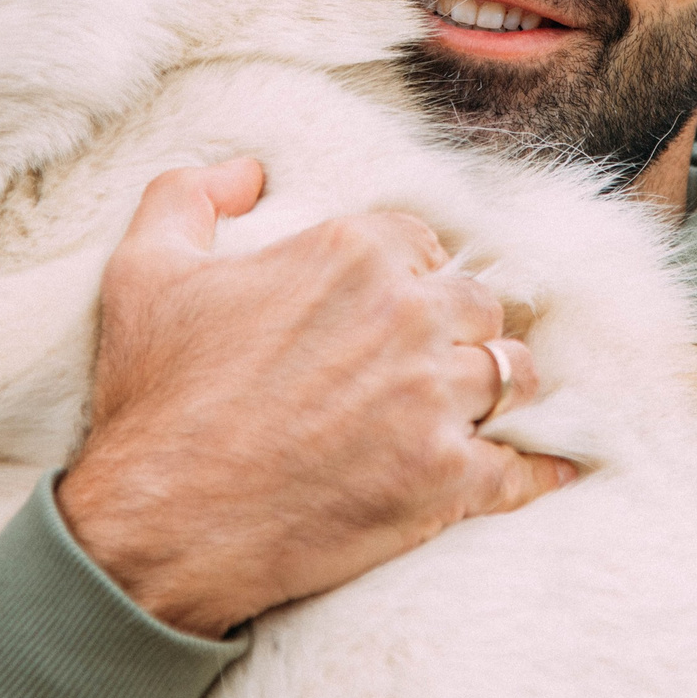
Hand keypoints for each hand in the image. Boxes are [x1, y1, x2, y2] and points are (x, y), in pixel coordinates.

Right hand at [55, 159, 575, 638]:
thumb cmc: (155, 399)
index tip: (396, 303)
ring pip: (513, 374)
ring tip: (485, 403)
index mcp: (353, 254)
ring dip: (500, 385)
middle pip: (477, 304)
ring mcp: (434, 401)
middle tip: (436, 358)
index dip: (411, 272)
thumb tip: (246, 172)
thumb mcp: (144, 271)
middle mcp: (407, 316)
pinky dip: (539, 471)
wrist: (158, 525)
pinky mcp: (447, 481)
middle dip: (459, 327)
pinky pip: (521, 468)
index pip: (424, 242)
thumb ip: (189, 195)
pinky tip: (552, 470)